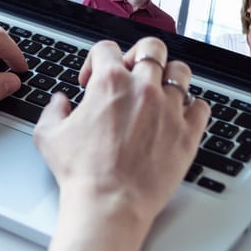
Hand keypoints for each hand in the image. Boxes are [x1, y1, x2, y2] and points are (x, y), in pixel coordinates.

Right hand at [33, 37, 208, 239]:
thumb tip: (60, 102)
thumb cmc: (81, 172)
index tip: (92, 80)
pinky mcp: (187, 133)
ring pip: (181, 72)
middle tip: (131, 75)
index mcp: (109, 83)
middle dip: (139, 56)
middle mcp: (143, 89)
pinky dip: (192, 108)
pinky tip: (177, 117)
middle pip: (152, 48)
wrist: (109, 202)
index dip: (95, 61)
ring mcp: (169, 109)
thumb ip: (53, 110)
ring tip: (158, 93)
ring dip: (168, 77)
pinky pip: (201, 106)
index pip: (107, 48)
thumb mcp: (49, 136)